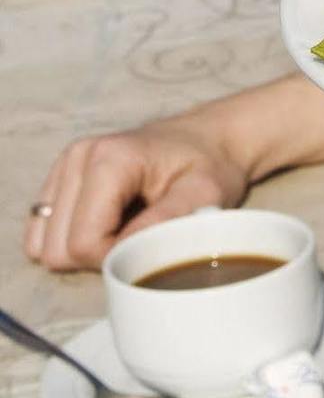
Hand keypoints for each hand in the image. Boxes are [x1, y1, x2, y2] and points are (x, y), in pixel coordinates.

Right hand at [25, 112, 248, 272]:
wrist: (208, 138)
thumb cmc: (209, 166)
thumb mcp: (204, 195)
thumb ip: (164, 224)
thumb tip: (122, 258)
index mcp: (109, 159)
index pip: (83, 243)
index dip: (115, 259)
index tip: (149, 244)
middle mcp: (78, 157)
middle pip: (57, 249)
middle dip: (97, 257)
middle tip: (139, 235)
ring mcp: (65, 165)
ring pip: (43, 246)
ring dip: (82, 250)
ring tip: (124, 226)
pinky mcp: (60, 177)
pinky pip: (40, 233)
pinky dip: (70, 240)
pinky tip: (107, 223)